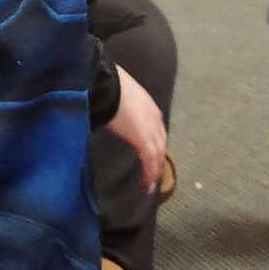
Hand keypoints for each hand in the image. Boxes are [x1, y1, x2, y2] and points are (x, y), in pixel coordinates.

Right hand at [105, 65, 168, 194]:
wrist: (107, 85)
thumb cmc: (107, 86)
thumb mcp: (120, 96)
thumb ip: (121, 106)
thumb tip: (111, 111)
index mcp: (150, 108)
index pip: (158, 130)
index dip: (156, 144)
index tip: (152, 154)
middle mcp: (155, 119)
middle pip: (161, 144)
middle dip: (159, 159)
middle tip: (154, 173)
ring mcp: (151, 130)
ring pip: (158, 155)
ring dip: (155, 170)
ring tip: (150, 184)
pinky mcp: (143, 140)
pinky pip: (150, 161)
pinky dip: (149, 174)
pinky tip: (146, 184)